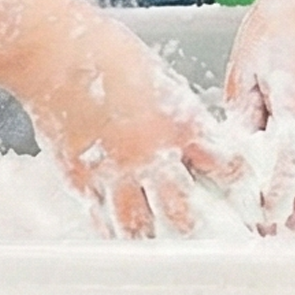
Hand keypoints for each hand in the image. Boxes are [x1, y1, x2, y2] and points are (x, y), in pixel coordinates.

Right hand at [18, 0, 251, 238]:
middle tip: (200, 235)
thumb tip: (190, 133)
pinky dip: (108, 223)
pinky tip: (113, 226)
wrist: (55, 54)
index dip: (234, 179)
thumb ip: (177, 110)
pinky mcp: (79, 178)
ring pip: (137, 226)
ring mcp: (113, 173)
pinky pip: (98, 215)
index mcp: (180, 124)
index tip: (239, 190)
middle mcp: (150, 156)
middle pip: (183, 212)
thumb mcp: (160, 76)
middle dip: (195, 226)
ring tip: (155, 243)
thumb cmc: (107, 51)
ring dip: (149, 236)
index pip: (223, 165)